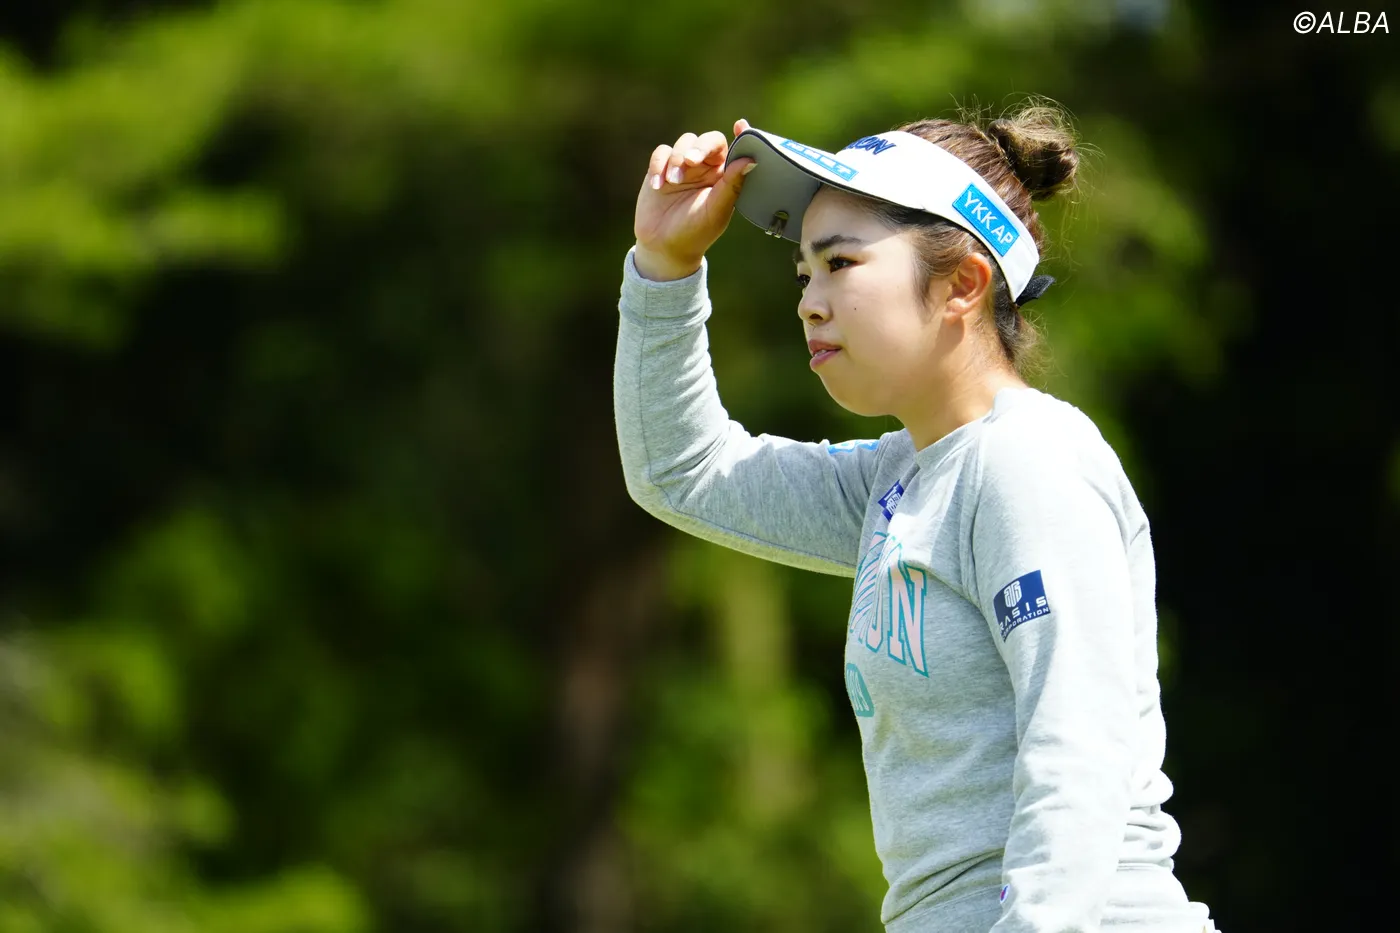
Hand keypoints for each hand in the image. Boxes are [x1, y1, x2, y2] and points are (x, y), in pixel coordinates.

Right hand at [632, 118, 753, 280]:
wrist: (664, 247)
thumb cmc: (695, 232)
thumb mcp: (716, 211)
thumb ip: (732, 185)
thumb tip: (750, 159)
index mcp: (724, 176)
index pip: (734, 148)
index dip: (741, 135)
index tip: (740, 126)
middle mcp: (706, 168)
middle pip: (707, 140)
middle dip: (699, 147)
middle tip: (691, 161)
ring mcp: (683, 166)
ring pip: (683, 142)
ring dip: (677, 159)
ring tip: (672, 182)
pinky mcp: (661, 169)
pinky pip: (661, 153)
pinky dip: (658, 165)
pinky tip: (658, 185)